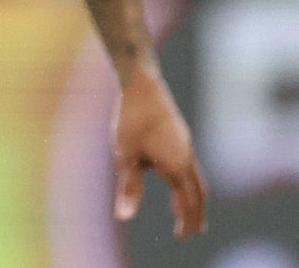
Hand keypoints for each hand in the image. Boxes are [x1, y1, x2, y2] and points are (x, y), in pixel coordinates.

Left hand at [112, 65, 205, 236]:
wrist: (141, 83)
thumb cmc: (130, 118)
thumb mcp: (125, 155)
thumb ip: (129, 187)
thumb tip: (124, 217)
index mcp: (177, 167)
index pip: (188, 204)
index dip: (186, 222)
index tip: (182, 238)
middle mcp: (187, 158)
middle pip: (198, 193)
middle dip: (195, 213)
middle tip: (193, 230)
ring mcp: (186, 144)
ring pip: (196, 177)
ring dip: (192, 195)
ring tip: (183, 208)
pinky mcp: (181, 134)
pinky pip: (189, 163)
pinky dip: (185, 178)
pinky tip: (168, 173)